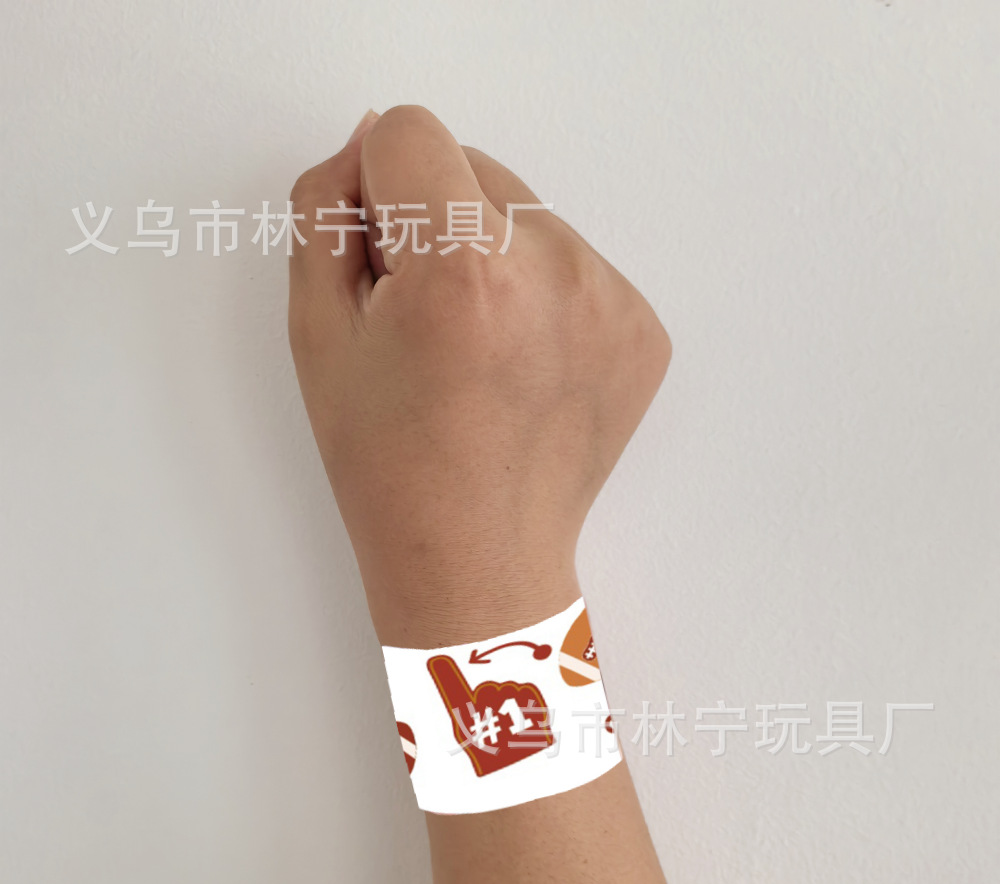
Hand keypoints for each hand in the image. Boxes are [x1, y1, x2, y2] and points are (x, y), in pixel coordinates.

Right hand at [288, 106, 670, 645]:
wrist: (478, 558)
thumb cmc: (391, 465)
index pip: (407, 130)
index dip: (375, 192)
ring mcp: (611, 300)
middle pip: (472, 166)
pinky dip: (540, 293)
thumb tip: (369, 139)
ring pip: (527, 213)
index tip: (382, 266)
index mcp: (462, 271)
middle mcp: (553, 271)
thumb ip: (326, 211)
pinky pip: (574, 263)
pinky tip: (520, 365)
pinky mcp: (642, 328)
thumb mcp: (318, 334)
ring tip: (476, 350)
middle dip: (436, 222)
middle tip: (427, 322)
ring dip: (491, 255)